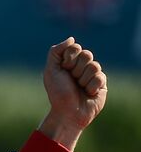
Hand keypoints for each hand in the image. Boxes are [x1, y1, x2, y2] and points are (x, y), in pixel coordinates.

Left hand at [37, 37, 106, 151]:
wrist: (67, 113)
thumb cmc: (57, 93)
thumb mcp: (50, 71)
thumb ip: (56, 52)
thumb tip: (71, 38)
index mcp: (69, 62)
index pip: (75, 48)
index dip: (69, 59)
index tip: (63, 70)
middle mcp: (81, 66)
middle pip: (87, 54)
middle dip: (76, 69)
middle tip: (71, 81)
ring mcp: (92, 74)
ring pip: (94, 66)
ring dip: (83, 79)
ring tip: (79, 88)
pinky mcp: (101, 83)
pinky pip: (100, 77)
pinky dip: (91, 86)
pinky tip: (87, 93)